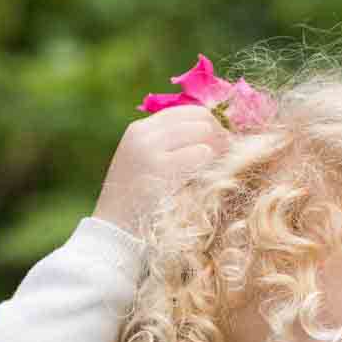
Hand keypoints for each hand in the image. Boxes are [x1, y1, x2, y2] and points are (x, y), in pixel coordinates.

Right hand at [93, 106, 232, 236]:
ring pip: (203, 132)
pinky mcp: (159, 168)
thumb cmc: (136, 201)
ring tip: (218, 167)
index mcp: (140, 129)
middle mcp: (144, 134)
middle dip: (219, 135)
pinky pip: (200, 153)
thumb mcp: (146, 163)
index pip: (188, 111)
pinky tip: (205, 177)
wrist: (114, 230)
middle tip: (228, 155)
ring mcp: (150, 149)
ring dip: (217, 149)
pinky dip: (209, 163)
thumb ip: (170, 145)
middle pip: (200, 118)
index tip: (221, 143)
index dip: (211, 124)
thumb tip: (213, 132)